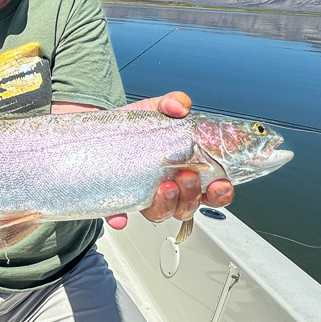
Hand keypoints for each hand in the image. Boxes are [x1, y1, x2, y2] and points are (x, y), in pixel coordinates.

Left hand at [103, 92, 234, 229]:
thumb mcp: (156, 110)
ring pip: (161, 214)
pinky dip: (120, 218)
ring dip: (166, 205)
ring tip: (164, 186)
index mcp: (186, 171)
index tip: (221, 183)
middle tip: (187, 175)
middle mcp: (169, 190)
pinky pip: (119, 215)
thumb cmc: (136, 127)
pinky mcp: (117, 199)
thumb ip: (172, 103)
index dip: (220, 193)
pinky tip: (119, 217)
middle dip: (192, 196)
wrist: (99, 131)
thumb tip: (179, 106)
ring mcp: (145, 197)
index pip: (211, 191)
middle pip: (188, 206)